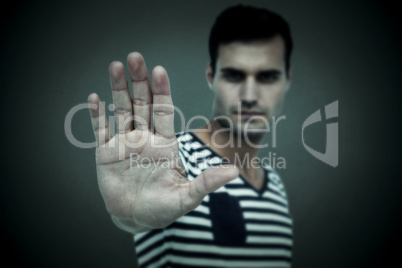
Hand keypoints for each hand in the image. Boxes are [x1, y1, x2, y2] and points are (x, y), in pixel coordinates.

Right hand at [88, 52, 237, 231]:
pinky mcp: (105, 153)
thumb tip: (234, 172)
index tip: (159, 71)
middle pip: (142, 104)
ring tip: (116, 66)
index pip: (164, 111)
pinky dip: (97, 115)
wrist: (135, 218)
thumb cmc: (163, 208)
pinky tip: (94, 98)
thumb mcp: (186, 197)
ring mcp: (124, 144)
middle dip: (140, 81)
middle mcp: (145, 138)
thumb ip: (206, 182)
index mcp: (165, 143)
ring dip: (118, 89)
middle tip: (136, 58)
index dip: (162, 91)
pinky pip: (100, 130)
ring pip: (121, 110)